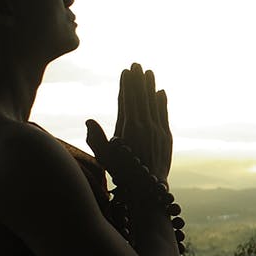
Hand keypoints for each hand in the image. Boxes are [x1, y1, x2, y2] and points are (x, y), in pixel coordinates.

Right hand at [85, 63, 173, 188]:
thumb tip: (89, 120)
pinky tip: (161, 92)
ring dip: (151, 87)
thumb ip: (96, 139)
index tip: (125, 72)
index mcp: (128, 129)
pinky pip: (164, 115)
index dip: (127, 85)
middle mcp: (145, 127)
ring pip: (153, 103)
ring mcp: (157, 131)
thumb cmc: (122, 174)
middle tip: (137, 64)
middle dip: (139, 80)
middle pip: (141, 98)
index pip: (127, 101)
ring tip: (149, 72)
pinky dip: (162, 102)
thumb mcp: (105, 158)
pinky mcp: (166, 138)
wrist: (148, 190)